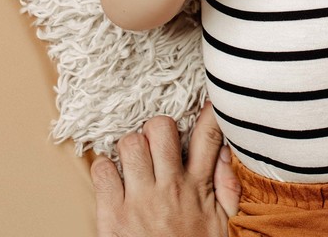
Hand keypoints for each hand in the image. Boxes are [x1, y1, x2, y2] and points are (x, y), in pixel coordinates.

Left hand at [91, 103, 240, 236]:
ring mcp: (139, 200)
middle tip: (157, 143)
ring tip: (135, 161)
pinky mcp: (113, 215)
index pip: (208, 136)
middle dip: (158, 129)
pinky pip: (101, 170)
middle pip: (160, 129)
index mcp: (198, 189)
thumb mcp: (222, 223)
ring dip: (131, 147)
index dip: (209, 112)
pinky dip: (104, 168)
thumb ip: (226, 186)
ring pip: (129, 143)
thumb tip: (225, 152)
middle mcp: (169, 188)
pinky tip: (114, 179)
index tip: (207, 103)